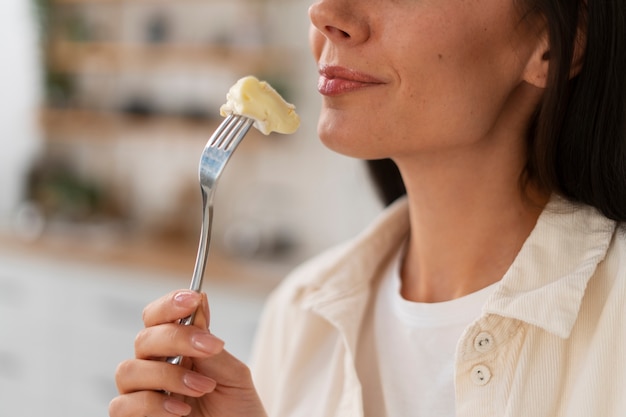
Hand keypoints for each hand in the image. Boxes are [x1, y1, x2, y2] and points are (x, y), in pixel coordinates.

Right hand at [109, 290, 266, 416]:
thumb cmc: (236, 411)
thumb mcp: (234, 375)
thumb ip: (212, 346)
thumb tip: (199, 301)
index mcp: (176, 350)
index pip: (157, 318)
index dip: (170, 304)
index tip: (193, 298)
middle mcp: (153, 368)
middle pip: (144, 339)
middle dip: (177, 338)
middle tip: (211, 347)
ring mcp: (141, 394)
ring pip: (128, 370)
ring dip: (168, 375)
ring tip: (203, 388)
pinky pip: (123, 405)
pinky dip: (153, 404)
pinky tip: (182, 410)